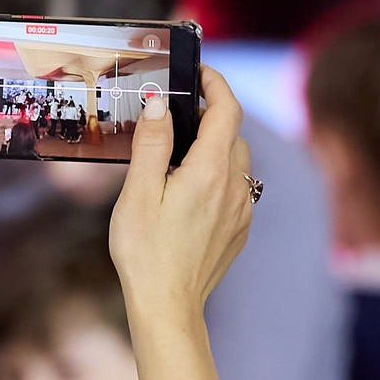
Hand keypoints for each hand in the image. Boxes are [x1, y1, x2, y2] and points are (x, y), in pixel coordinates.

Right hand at [109, 67, 253, 333]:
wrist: (167, 307)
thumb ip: (152, 143)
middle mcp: (235, 187)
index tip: (199, 71)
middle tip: (178, 110)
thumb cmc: (145, 252)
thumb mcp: (138, 192)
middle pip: (233, 133)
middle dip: (212, 114)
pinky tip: (189, 189)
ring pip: (238, 161)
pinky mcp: (239, 230)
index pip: (226, 110)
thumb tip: (162, 104)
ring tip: (181, 151)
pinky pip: (237, 188)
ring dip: (217, 146)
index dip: (216, 84)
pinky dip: (220, 174)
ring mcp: (242, 211)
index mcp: (210, 171)